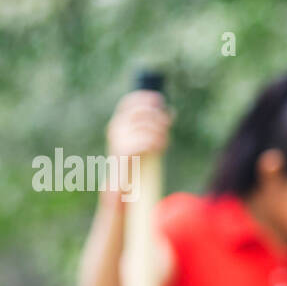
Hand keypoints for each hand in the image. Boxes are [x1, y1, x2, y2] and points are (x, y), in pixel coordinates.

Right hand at [102, 90, 172, 208]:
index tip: (159, 100)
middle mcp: (115, 129)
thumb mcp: (144, 141)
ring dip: (159, 132)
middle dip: (157, 117)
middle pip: (140, 113)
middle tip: (168, 124)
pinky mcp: (123, 153)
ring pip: (144, 127)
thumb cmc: (135, 163)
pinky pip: (143, 142)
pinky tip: (160, 148)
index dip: (143, 99)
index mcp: (118, 124)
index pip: (128, 104)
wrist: (122, 186)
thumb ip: (154, 126)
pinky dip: (155, 143)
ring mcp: (118, 140)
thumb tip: (171, 112)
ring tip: (164, 141)